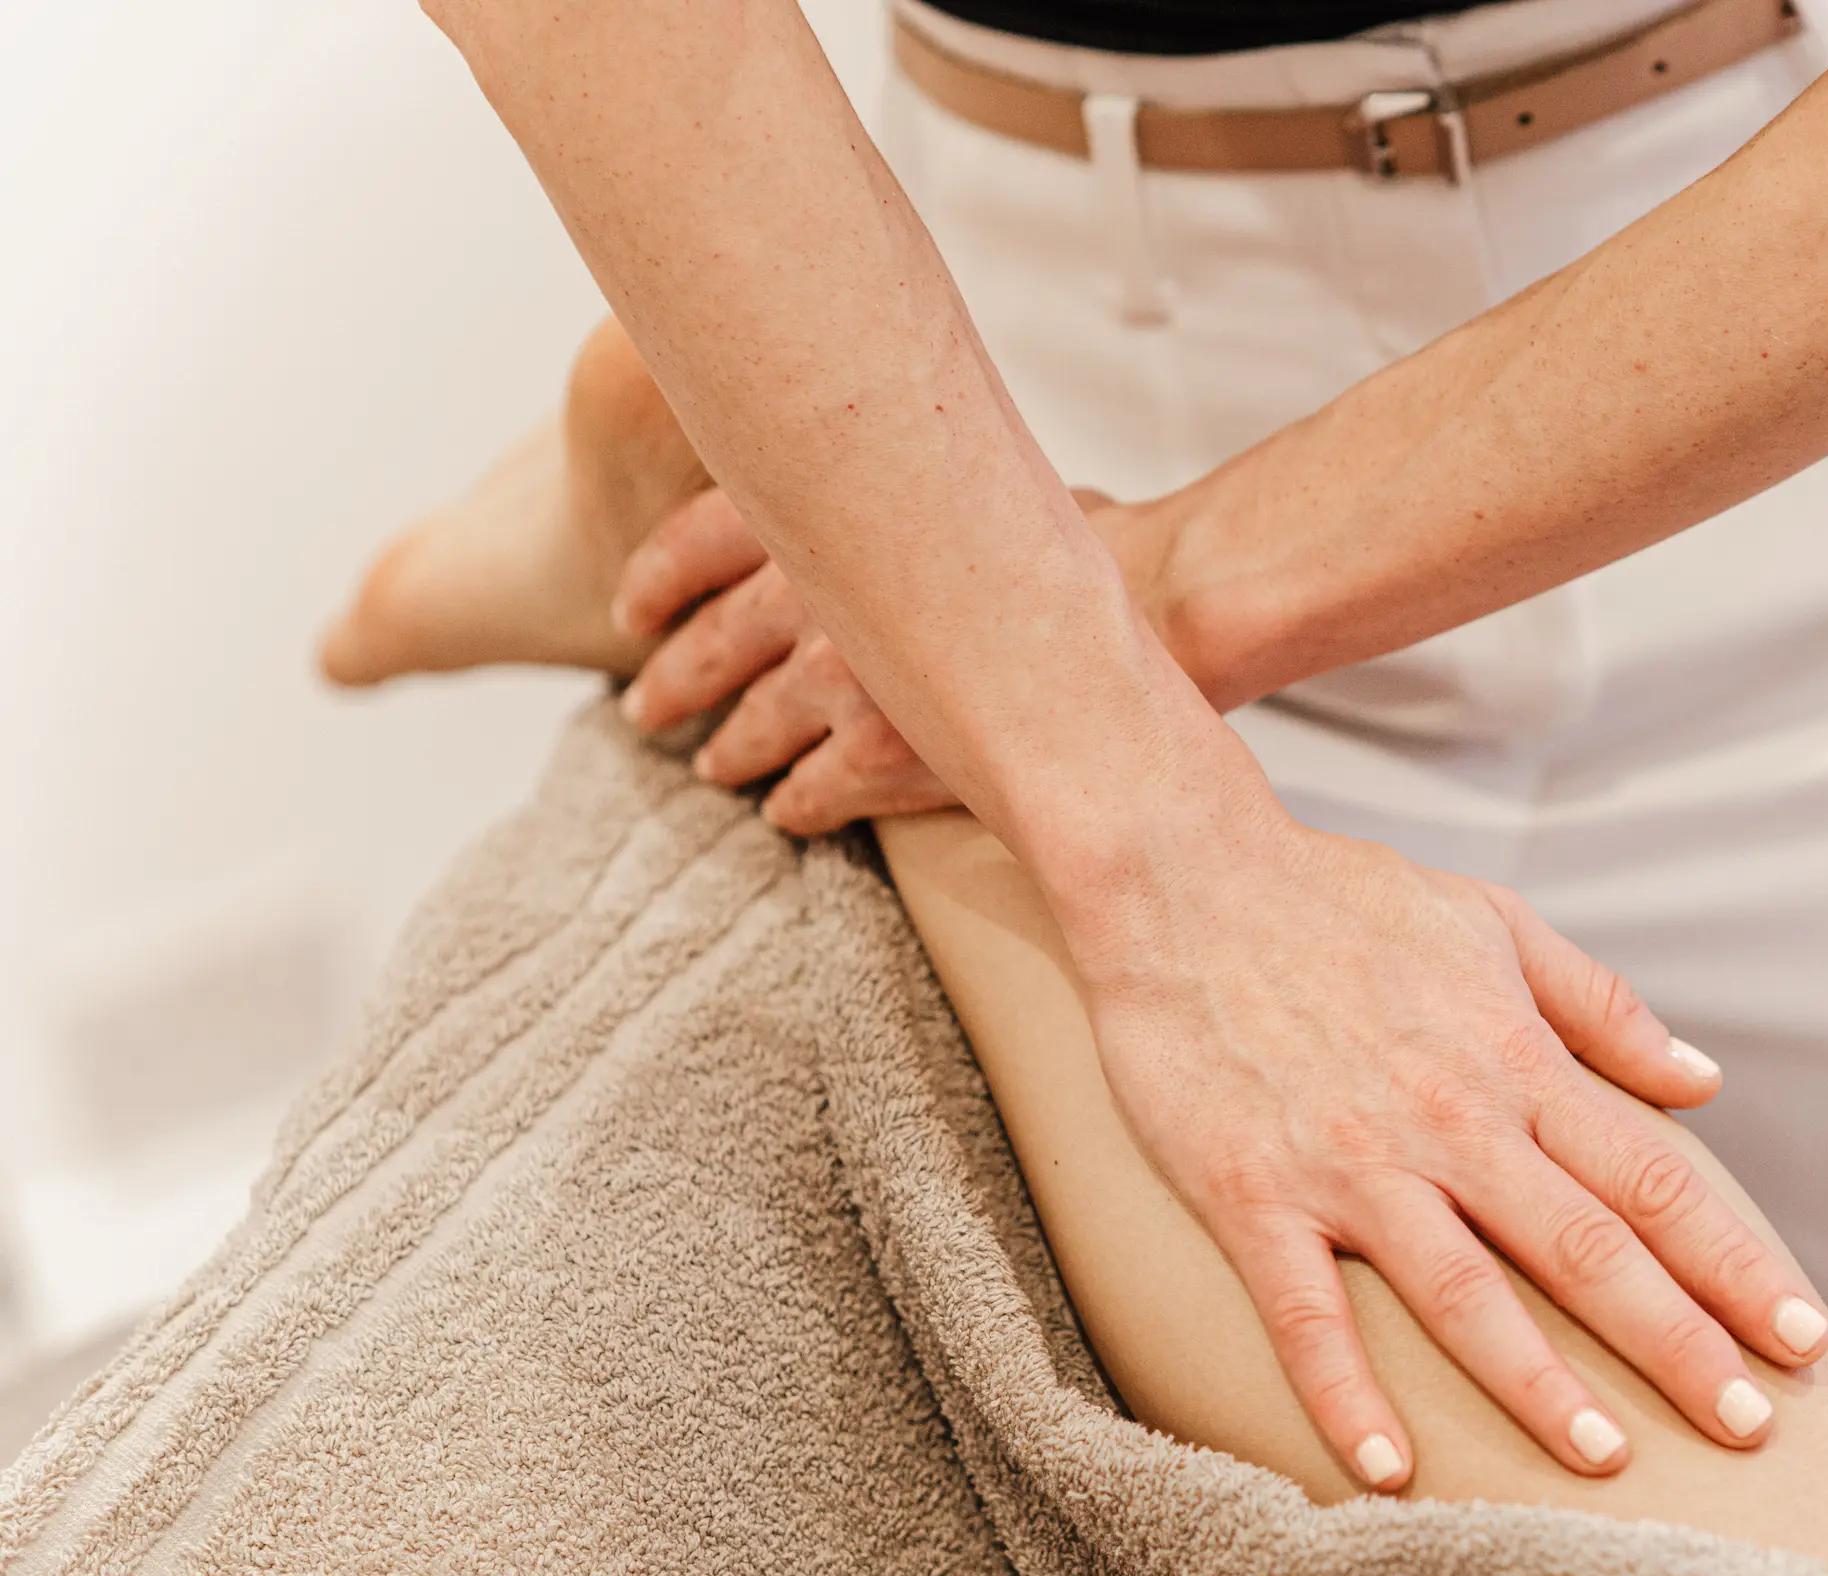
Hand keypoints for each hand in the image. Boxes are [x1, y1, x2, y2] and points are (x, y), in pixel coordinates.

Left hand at [612, 486, 1164, 834]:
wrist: (1168, 610)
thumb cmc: (1096, 545)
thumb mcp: (980, 483)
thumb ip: (906, 495)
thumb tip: (885, 493)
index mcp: (836, 510)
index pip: (701, 535)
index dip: (658, 578)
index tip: (632, 612)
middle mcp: (825, 593)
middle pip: (712, 644)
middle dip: (671, 680)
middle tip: (644, 711)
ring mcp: (851, 681)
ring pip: (753, 727)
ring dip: (727, 750)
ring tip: (711, 767)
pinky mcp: (887, 757)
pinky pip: (814, 791)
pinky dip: (796, 804)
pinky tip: (789, 814)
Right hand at [1062, 804, 1827, 1487]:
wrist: (1183, 876)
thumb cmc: (1340, 897)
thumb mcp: (1492, 924)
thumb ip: (1600, 1006)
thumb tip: (1700, 1078)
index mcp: (1514, 1061)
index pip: (1652, 1182)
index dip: (1735, 1265)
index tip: (1802, 1338)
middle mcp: (1449, 1123)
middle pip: (1586, 1252)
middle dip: (1679, 1344)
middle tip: (1753, 1426)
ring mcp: (1350, 1166)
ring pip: (1464, 1295)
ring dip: (1540, 1384)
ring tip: (1606, 1461)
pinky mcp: (1252, 1194)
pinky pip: (1304, 1313)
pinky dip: (1345, 1394)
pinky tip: (1389, 1470)